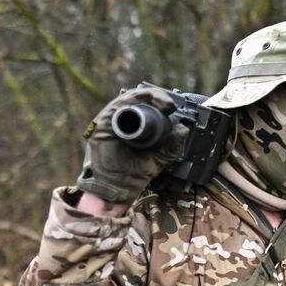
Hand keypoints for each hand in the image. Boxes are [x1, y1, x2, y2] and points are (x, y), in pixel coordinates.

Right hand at [74, 87, 187, 203]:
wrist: (118, 190)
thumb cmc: (131, 176)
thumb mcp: (160, 158)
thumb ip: (172, 146)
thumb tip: (183, 129)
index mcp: (133, 129)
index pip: (147, 108)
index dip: (161, 103)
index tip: (175, 108)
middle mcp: (121, 123)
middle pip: (140, 100)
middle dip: (158, 97)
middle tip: (172, 105)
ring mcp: (111, 122)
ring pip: (131, 98)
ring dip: (150, 96)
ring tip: (165, 103)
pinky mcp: (103, 123)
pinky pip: (119, 104)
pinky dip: (135, 98)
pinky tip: (149, 100)